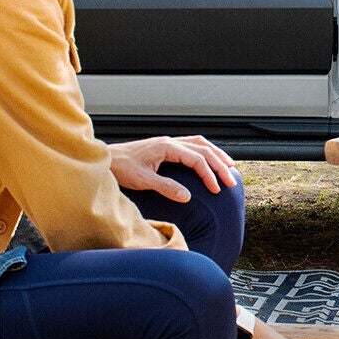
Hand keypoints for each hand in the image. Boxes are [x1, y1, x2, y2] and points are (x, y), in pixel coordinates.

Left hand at [107, 135, 236, 203]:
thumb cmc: (120, 168)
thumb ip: (166, 187)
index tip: (216, 189)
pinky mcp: (165, 148)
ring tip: (229, 167)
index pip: (197, 159)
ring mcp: (168, 143)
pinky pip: (192, 145)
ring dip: (216, 155)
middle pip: (203, 149)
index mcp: (167, 147)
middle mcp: (170, 142)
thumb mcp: (143, 180)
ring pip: (200, 144)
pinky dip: (205, 152)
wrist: (106, 159)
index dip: (209, 174)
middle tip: (231, 181)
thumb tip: (187, 196)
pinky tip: (209, 160)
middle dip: (220, 165)